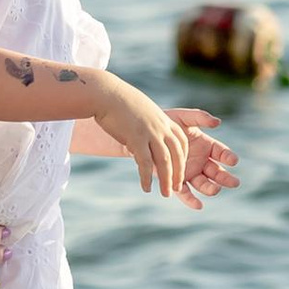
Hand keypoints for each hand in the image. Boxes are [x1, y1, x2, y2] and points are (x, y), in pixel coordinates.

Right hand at [88, 74, 206, 200]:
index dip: (182, 158)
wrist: (105, 94)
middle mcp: (161, 126)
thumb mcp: (143, 110)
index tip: (180, 169)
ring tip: (166, 194)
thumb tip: (149, 132)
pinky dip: (147, 177)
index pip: (182, 142)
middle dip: (178, 173)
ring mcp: (150, 132)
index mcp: (164, 119)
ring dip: (166, 179)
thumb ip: (150, 122)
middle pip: (177, 154)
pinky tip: (146, 187)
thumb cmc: (120, 102)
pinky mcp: (136, 138)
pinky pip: (145, 163)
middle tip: (177, 188)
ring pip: (164, 161)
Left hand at [176, 109, 239, 204]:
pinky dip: (191, 200)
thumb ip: (199, 117)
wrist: (146, 132)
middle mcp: (201, 161)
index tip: (233, 160)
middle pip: (216, 172)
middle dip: (225, 178)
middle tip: (234, 182)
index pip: (221, 153)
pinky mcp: (176, 180)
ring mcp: (190, 172)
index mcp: (206, 145)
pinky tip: (198, 205)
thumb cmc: (167, 122)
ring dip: (210, 188)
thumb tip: (218, 122)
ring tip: (215, 189)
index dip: (227, 157)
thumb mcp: (183, 117)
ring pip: (203, 183)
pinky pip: (185, 192)